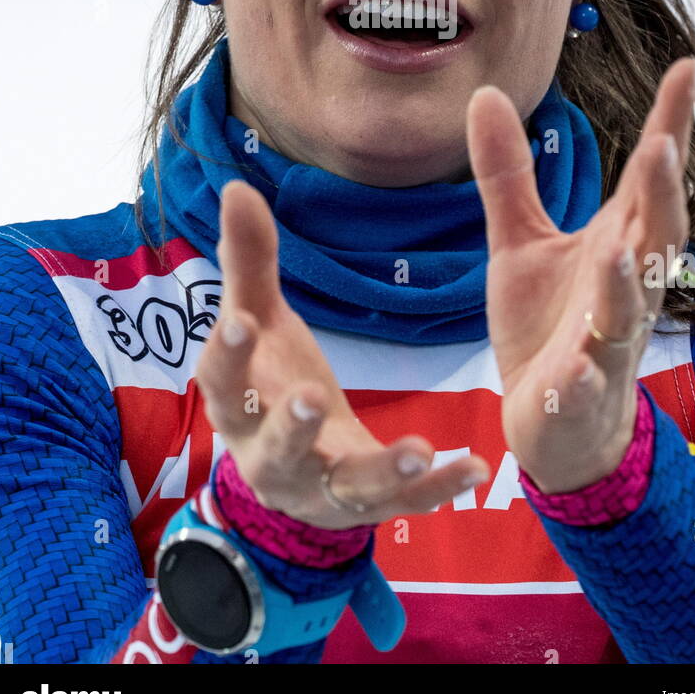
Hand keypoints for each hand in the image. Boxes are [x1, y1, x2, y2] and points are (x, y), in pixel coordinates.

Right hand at [196, 180, 489, 528]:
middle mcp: (270, 458)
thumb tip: (237, 185)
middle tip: (310, 396)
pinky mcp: (365, 508)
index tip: (239, 321)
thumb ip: (251, 259)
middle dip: (290, 426)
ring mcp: (320, 490)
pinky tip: (472, 467)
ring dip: (380, 470)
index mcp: (238, 406)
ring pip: (345, 486)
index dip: (227, 354)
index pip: (221, 381)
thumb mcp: (263, 319)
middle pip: (274, 447)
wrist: (296, 472)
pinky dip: (436, 489)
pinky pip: (403, 504)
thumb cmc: (275, 380)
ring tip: (418, 450)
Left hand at [466, 56, 694, 495]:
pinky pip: (586, 381)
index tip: (686, 67)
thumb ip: (506, 174)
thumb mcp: (518, 242)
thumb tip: (486, 94)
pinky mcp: (580, 390)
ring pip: (629, 306)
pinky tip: (573, 366)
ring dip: (628, 278)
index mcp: (617, 242)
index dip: (670, 124)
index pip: (650, 178)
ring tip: (622, 247)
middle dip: (662, 194)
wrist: (552, 422)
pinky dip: (581, 374)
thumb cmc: (548, 326)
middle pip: (655, 233)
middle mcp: (625, 285)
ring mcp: (607, 339)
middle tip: (661, 146)